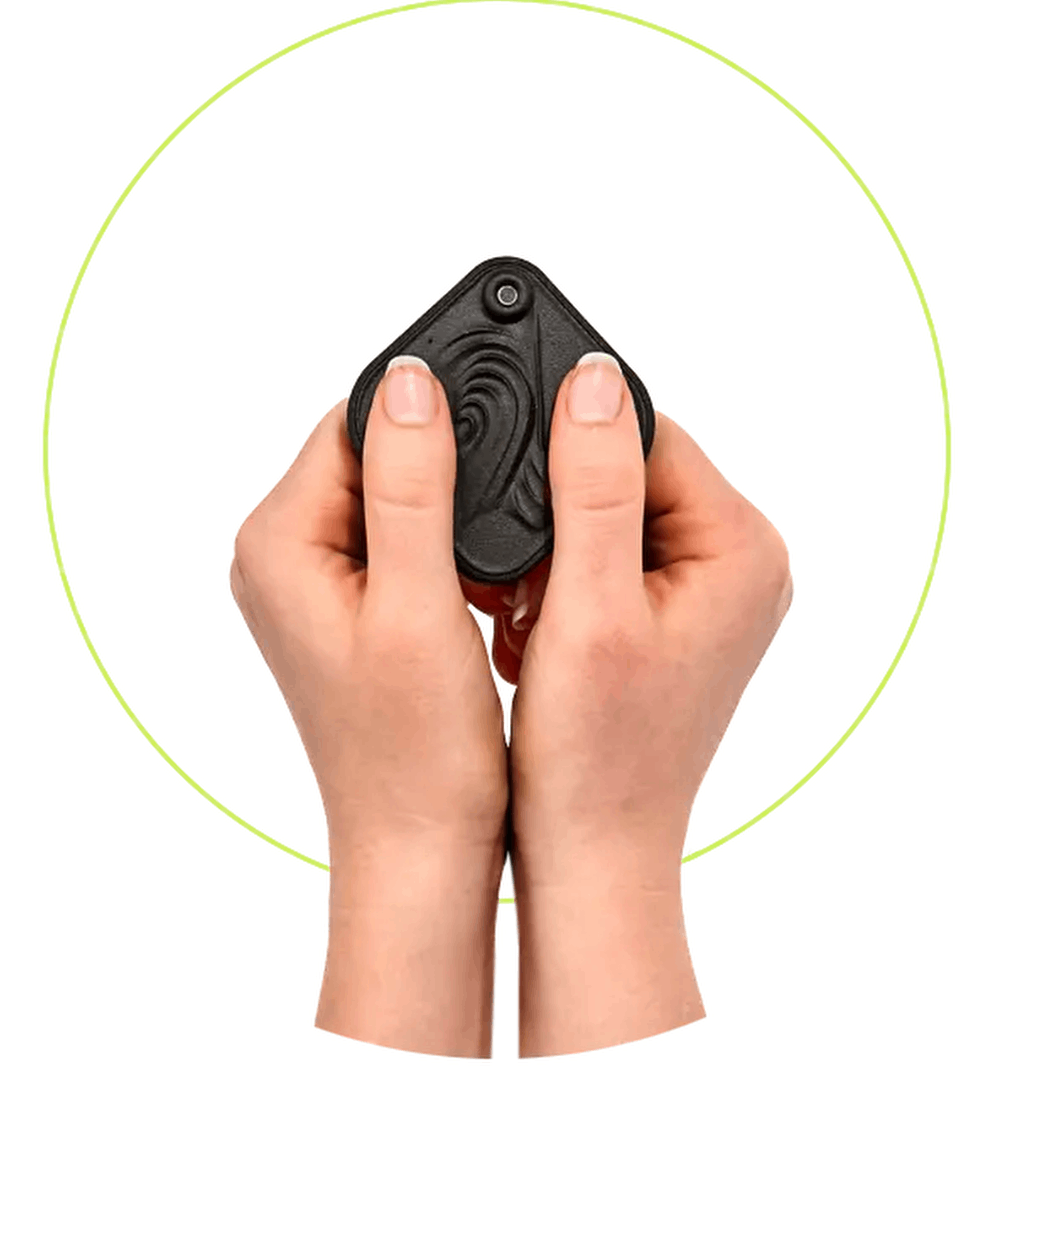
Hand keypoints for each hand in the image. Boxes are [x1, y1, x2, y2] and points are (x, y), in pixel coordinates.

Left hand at [231, 358, 507, 1055]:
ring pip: (403, 499)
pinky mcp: (351, 614)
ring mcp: (315, 588)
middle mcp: (283, 557)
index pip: (358, 420)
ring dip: (462, 513)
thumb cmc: (417, 758)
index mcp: (280, 543)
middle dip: (454, 467)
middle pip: (380, 455)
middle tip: (520, 498)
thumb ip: (411, 487)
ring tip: (506, 561)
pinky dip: (458, 554)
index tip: (510, 421)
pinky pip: (409, 545)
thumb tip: (409, 381)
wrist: (420, 857)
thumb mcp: (418, 606)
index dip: (435, 412)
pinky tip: (494, 590)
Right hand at [468, 353, 791, 1055]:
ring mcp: (708, 593)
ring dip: (547, 551)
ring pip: (603, 517)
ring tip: (523, 613)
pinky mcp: (672, 620)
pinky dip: (554, 584)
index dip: (562, 441)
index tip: (496, 470)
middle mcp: (740, 563)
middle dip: (553, 508)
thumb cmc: (596, 759)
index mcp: (742, 547)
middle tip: (516, 573)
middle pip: (624, 473)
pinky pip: (601, 562)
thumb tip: (593, 379)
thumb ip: (594, 487)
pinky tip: (528, 629)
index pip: (645, 434)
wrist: (593, 859)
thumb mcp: (588, 609)